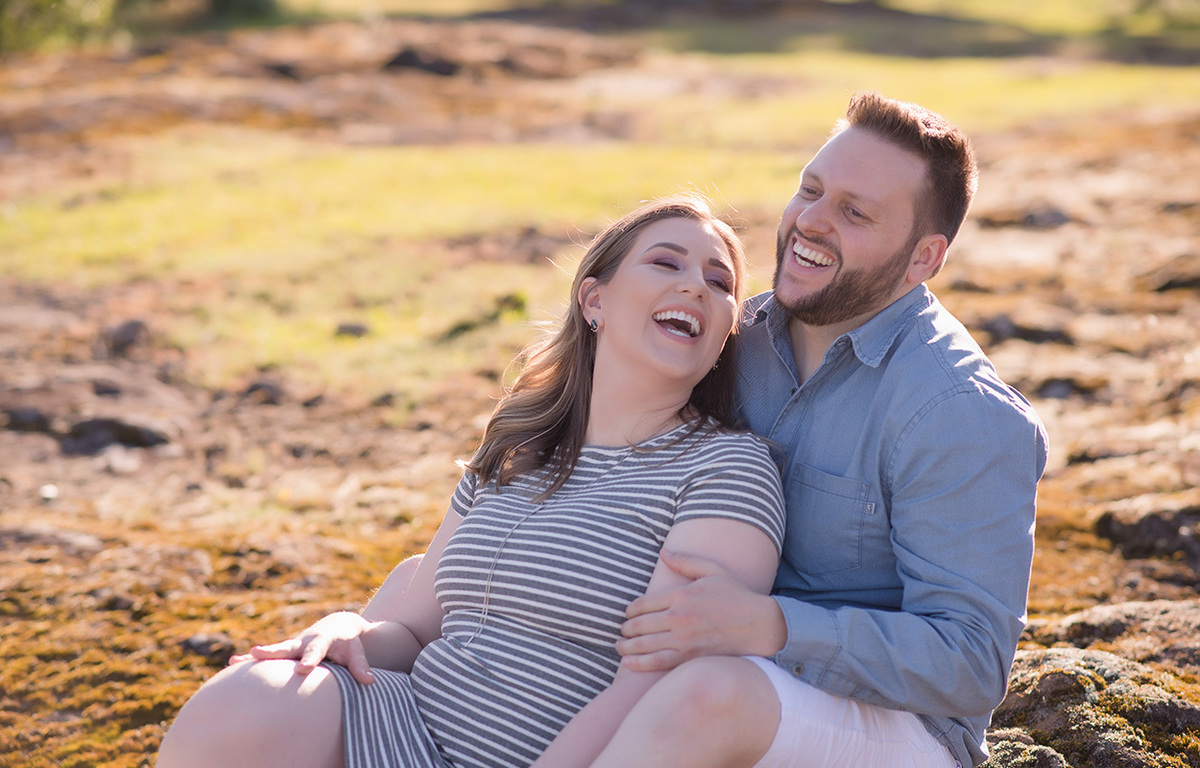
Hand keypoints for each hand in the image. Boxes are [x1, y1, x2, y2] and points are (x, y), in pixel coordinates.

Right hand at [229, 611, 377, 683]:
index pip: (316, 651)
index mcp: (322, 641)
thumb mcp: (355, 652)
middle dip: (273, 651)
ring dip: (255, 656)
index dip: (310, 659)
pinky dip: (251, 661)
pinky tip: (232, 665)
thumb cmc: (348, 643)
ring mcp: (292, 646)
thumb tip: (370, 681)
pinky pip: (267, 657)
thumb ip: (360, 666)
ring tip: (234, 661)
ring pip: (273, 651)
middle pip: (287, 647)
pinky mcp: (285, 652)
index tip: (303, 669)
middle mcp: (303, 641)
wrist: (337, 627)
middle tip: (256, 653)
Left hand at [615, 549, 785, 671]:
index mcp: (682, 595)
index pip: (643, 603)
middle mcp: (679, 617)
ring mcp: (684, 639)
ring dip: (626, 645)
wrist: (760, 625)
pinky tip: (627, 662)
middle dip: (627, 628)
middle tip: (623, 631)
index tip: (629, 614)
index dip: (631, 610)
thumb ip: (685, 561)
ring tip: (619, 646)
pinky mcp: (690, 658)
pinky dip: (638, 663)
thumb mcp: (712, 571)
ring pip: (644, 644)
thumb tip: (663, 552)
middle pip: (640, 624)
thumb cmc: (737, 596)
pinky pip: (657, 662)